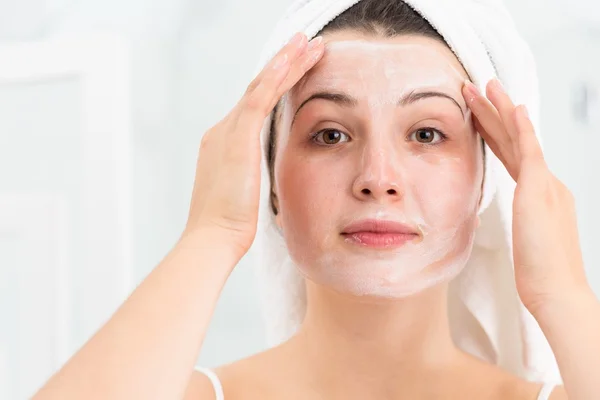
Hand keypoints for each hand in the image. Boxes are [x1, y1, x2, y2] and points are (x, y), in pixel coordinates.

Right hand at [183, 32, 324, 258]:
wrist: (212, 238)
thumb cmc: (229, 226)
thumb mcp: (243, 195)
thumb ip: (253, 176)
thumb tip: (266, 178)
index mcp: (225, 144)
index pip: (255, 106)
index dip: (277, 85)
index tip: (296, 71)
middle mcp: (223, 130)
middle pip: (258, 88)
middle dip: (284, 65)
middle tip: (306, 44)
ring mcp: (228, 130)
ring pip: (262, 85)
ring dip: (287, 61)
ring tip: (310, 41)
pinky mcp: (237, 135)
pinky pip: (260, 96)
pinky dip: (277, 74)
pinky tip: (294, 56)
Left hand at [462, 78, 589, 314]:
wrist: (556, 291)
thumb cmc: (540, 274)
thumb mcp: (525, 240)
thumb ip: (519, 221)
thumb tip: (505, 216)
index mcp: (539, 194)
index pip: (513, 155)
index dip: (496, 132)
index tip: (482, 113)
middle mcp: (545, 183)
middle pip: (515, 140)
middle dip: (495, 112)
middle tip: (480, 86)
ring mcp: (545, 184)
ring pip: (519, 138)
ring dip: (501, 110)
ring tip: (485, 85)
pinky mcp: (540, 191)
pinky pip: (530, 151)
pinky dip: (521, 128)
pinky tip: (513, 107)